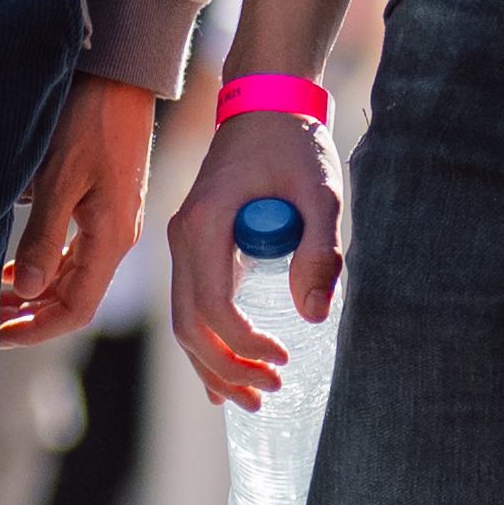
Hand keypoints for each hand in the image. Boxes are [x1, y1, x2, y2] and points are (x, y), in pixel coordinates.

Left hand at [0, 72, 163, 332]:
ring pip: (70, 275)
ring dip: (34, 293)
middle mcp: (115, 237)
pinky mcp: (102, 204)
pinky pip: (72, 251)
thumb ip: (44, 237)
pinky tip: (13, 268)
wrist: (121, 77)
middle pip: (73, 297)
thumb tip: (29, 292)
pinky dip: (42, 266)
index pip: (76, 308)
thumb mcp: (60, 179)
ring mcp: (110, 221)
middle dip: (30, 316)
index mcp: (111, 238)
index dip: (38, 329)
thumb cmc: (90, 121)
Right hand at [172, 102, 346, 403]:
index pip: (212, 306)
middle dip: (226, 368)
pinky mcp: (197, 247)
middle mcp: (183, 237)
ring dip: (214, 365)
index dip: (245, 343)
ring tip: (251, 400)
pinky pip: (191, 307)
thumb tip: (315, 316)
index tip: (284, 358)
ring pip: (184, 323)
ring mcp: (184, 243)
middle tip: (270, 394)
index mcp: (205, 224)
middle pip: (189, 325)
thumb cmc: (294, 144)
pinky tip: (221, 382)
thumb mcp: (320, 192)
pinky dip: (204, 346)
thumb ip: (320, 252)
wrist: (266, 104)